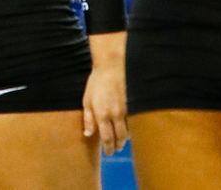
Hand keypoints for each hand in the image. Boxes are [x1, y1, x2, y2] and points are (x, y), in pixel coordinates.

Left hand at [83, 32, 128, 155]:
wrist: (112, 67)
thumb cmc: (96, 82)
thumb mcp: (87, 100)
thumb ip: (88, 119)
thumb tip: (88, 134)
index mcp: (102, 114)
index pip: (106, 138)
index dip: (108, 148)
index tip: (108, 153)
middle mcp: (115, 114)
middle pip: (119, 137)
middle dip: (117, 146)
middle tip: (115, 150)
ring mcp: (126, 110)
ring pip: (128, 131)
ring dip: (125, 139)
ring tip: (121, 142)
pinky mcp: (133, 104)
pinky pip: (134, 122)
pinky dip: (132, 129)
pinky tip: (129, 130)